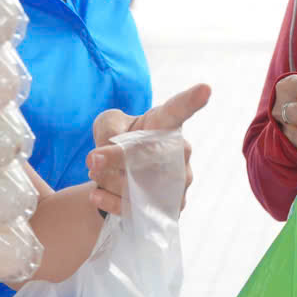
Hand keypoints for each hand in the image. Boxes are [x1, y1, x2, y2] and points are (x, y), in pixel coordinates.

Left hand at [90, 83, 212, 213]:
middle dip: (114, 159)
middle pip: (147, 154)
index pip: (178, 110)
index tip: (205, 89)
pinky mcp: (171, 208)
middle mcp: (180, 152)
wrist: (120, 182)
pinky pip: (137, 208)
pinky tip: (97, 195)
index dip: (192, 100)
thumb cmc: (120, 142)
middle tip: (91, 160)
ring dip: (108, 180)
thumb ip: (106, 130)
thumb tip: (100, 158)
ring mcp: (180, 182)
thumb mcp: (109, 125)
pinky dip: (110, 202)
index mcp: (166, 124)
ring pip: (139, 184)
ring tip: (96, 176)